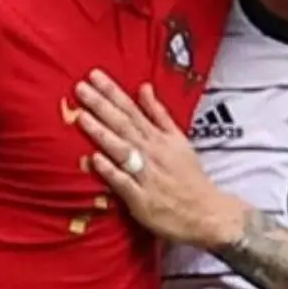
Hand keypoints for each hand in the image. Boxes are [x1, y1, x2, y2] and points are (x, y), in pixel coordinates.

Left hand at [73, 70, 246, 249]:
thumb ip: (158, 114)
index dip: (113, 92)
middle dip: (101, 106)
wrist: (207, 213)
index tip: (94, 75)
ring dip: (101, 133)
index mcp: (158, 138)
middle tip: (81, 88)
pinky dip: (110, 171)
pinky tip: (94, 159)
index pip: (132, 110)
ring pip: (121, 150)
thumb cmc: (189, 176)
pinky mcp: (141, 200)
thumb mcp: (178, 139)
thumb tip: (144, 88)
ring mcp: (146, 176)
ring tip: (81, 116)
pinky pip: (123, 183)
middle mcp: (151, 153)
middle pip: (123, 125)